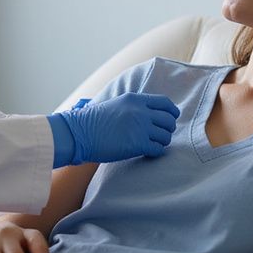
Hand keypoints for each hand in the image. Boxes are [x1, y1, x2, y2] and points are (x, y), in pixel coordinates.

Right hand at [56, 92, 179, 164]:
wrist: (80, 133)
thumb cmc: (93, 121)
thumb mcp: (115, 104)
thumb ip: (133, 106)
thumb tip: (148, 113)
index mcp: (135, 99)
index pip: (165, 102)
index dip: (172, 112)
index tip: (171, 118)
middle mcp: (140, 111)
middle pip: (169, 120)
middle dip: (168, 129)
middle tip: (160, 135)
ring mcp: (140, 127)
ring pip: (166, 136)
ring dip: (161, 142)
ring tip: (152, 144)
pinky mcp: (138, 144)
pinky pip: (158, 149)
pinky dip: (155, 152)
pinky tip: (147, 152)